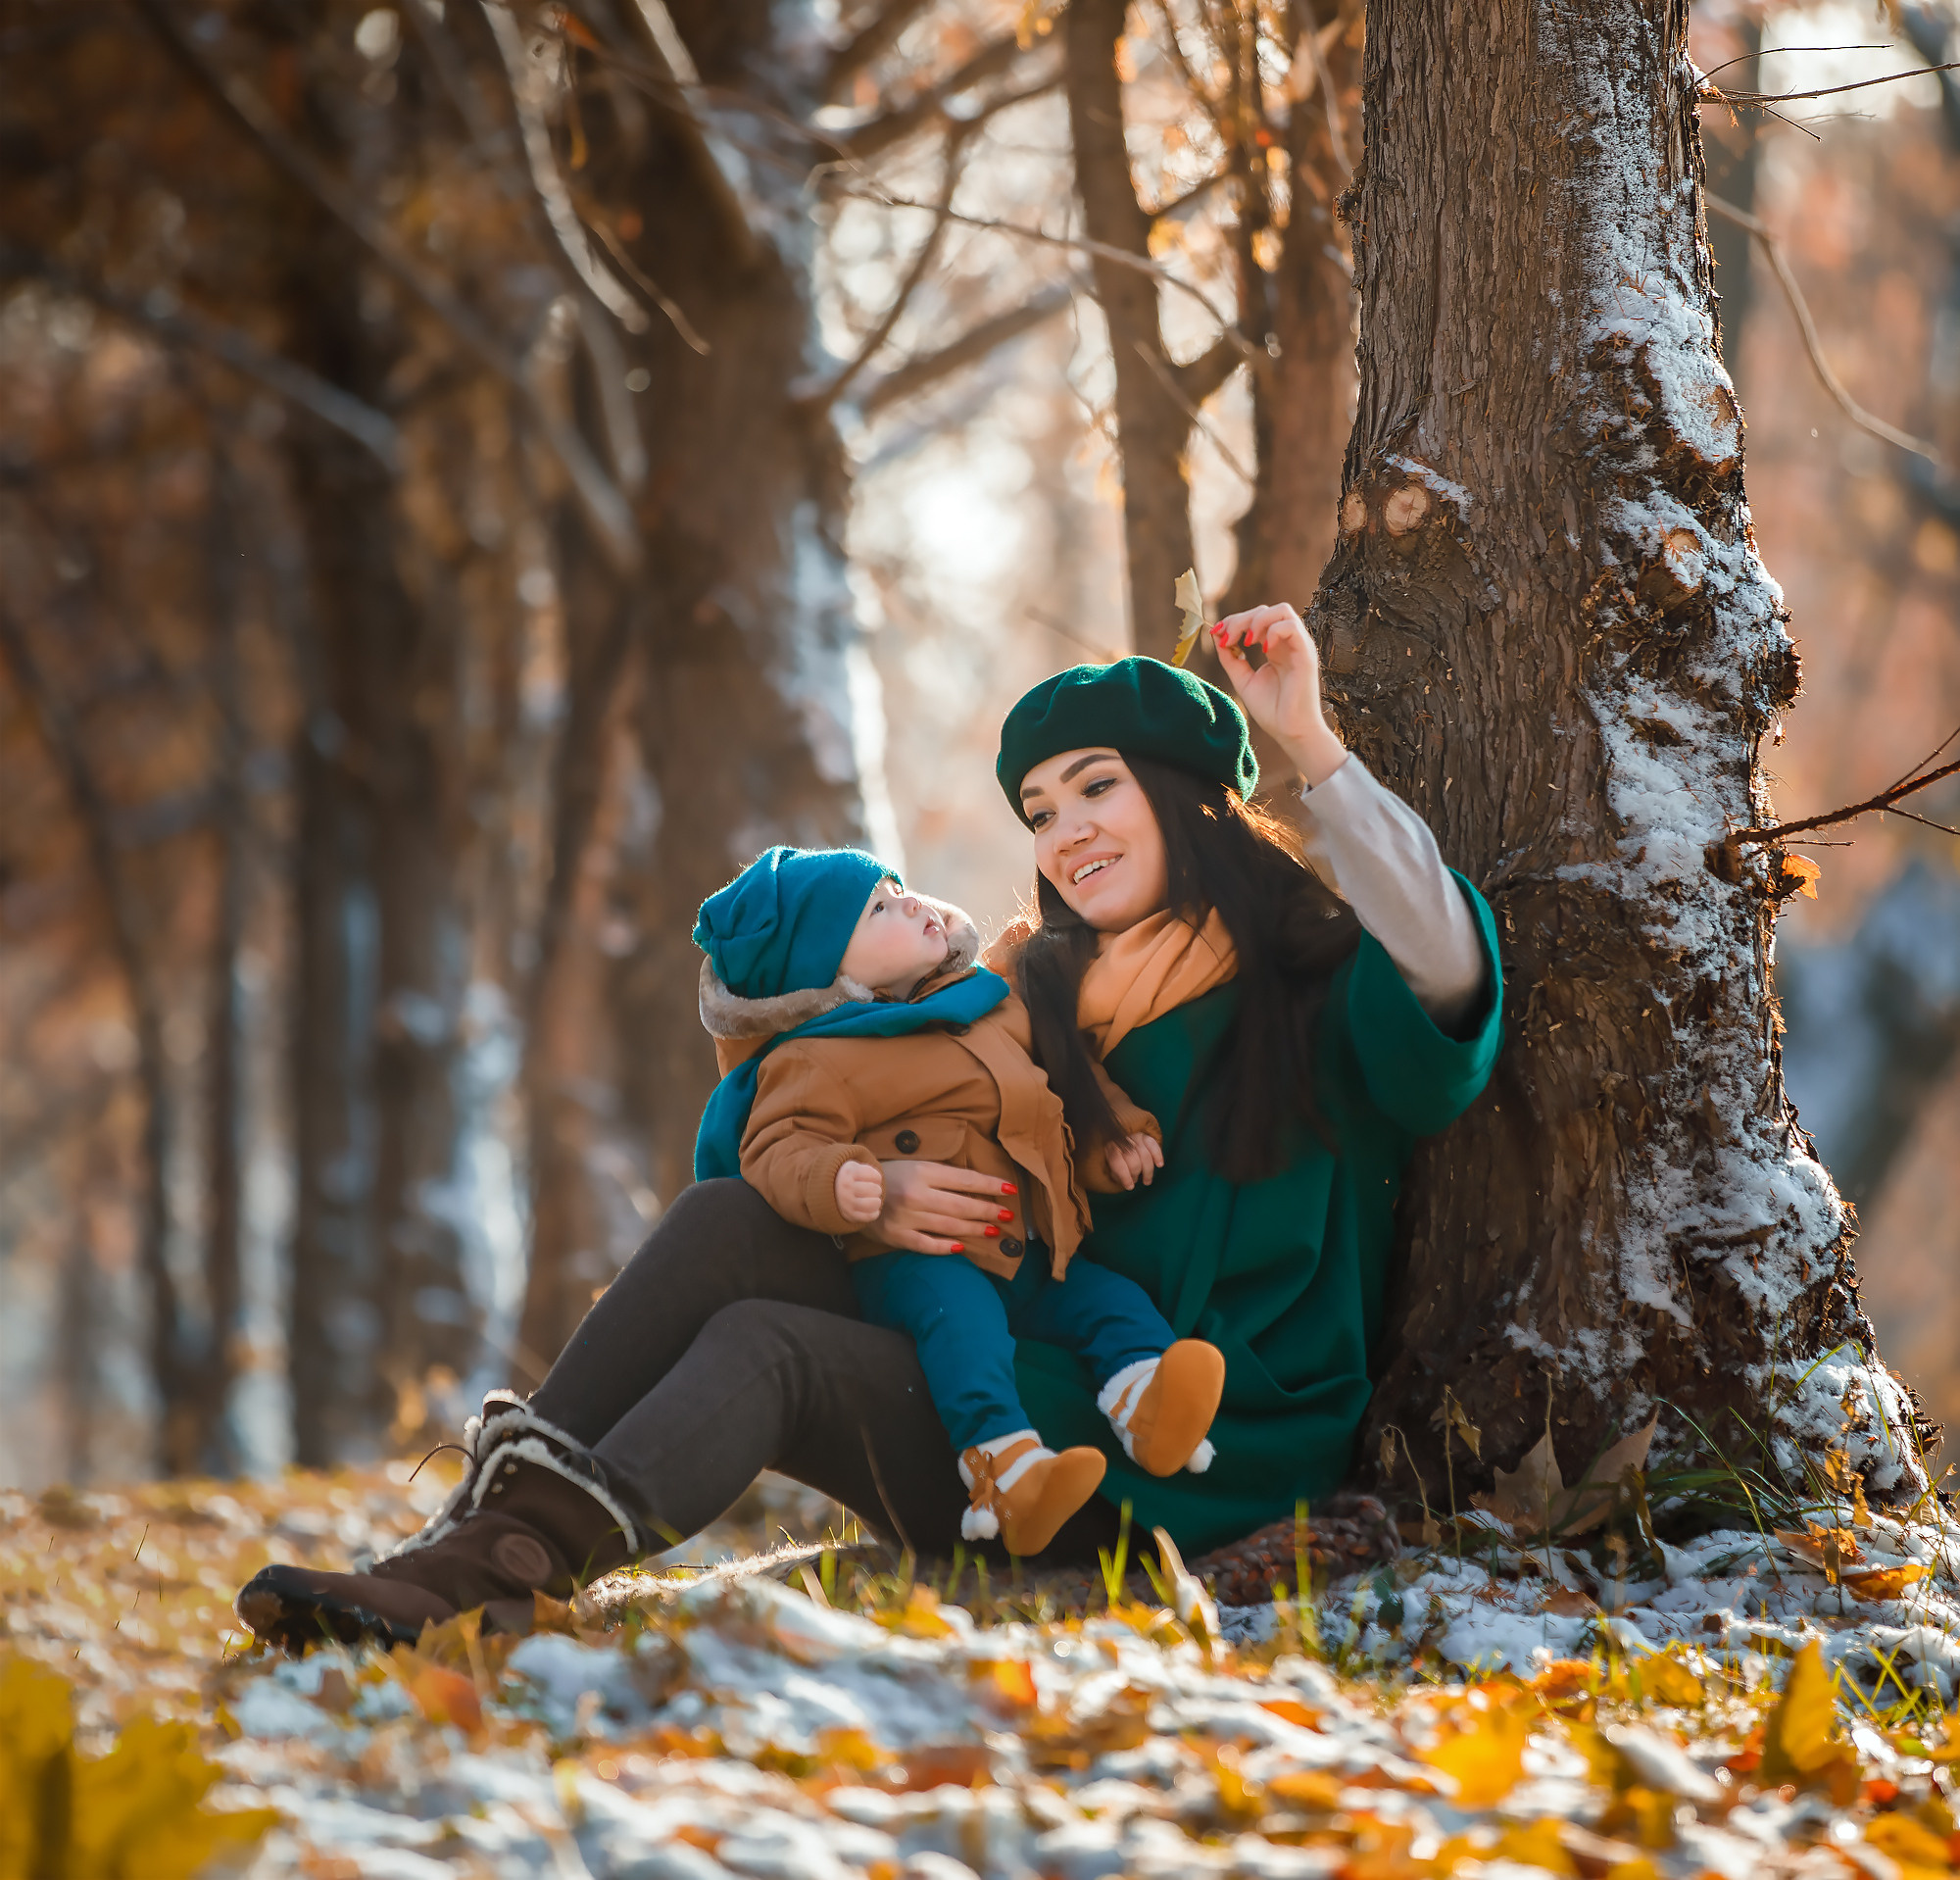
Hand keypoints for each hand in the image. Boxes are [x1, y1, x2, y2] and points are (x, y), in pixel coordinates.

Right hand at [834, 1159, 884, 1226]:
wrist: (829, 1192)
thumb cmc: (849, 1178)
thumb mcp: (854, 1168)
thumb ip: (867, 1171)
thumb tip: (878, 1182)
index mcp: (849, 1172)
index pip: (874, 1176)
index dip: (877, 1178)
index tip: (871, 1180)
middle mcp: (846, 1187)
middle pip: (874, 1190)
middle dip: (877, 1190)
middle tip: (872, 1191)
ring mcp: (847, 1202)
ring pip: (872, 1204)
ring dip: (877, 1202)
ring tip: (874, 1200)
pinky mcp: (850, 1214)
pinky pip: (869, 1216)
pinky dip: (874, 1213)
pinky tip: (872, 1209)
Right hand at [867, 1160, 1016, 1253]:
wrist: (851, 1191)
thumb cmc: (890, 1175)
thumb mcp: (917, 1166)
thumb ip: (942, 1176)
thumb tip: (976, 1187)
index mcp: (922, 1172)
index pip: (964, 1179)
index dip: (989, 1185)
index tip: (1010, 1190)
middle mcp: (916, 1195)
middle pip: (960, 1205)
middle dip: (987, 1210)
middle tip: (1007, 1215)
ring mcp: (906, 1218)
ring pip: (948, 1226)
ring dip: (974, 1229)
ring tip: (993, 1230)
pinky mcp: (897, 1237)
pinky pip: (926, 1245)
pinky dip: (945, 1247)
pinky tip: (961, 1248)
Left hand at [1103, 1132, 1163, 1190]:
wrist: (1121, 1146)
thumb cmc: (1117, 1162)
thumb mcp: (1112, 1168)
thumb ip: (1118, 1175)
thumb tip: (1129, 1183)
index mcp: (1111, 1148)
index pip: (1117, 1161)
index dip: (1124, 1176)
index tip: (1130, 1187)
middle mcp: (1122, 1141)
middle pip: (1132, 1159)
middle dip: (1135, 1173)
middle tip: (1136, 1180)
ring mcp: (1134, 1137)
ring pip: (1145, 1155)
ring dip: (1148, 1171)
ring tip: (1147, 1181)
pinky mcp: (1145, 1137)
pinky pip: (1153, 1145)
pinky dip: (1158, 1155)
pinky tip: (1159, 1165)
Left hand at [1211, 602, 1346, 787]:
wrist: (1290, 732)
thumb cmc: (1272, 710)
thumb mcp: (1243, 680)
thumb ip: (1231, 659)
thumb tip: (1217, 636)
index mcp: (1275, 648)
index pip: (1256, 618)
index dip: (1234, 620)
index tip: (1216, 633)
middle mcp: (1288, 643)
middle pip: (1267, 610)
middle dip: (1241, 619)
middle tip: (1226, 638)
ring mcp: (1298, 647)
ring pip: (1282, 611)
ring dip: (1257, 620)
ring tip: (1245, 642)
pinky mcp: (1306, 655)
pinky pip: (1292, 627)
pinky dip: (1273, 631)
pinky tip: (1261, 649)